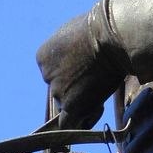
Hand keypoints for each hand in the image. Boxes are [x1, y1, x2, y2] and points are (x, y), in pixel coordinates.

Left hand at [36, 12, 120, 128]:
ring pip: (66, 105)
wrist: (109, 36)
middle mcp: (46, 75)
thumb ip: (71, 47)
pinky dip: (82, 121)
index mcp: (43, 56)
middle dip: (76, 88)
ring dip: (82, 103)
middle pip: (60, 88)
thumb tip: (80, 52)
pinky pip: (70, 124)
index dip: (71, 73)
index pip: (54, 72)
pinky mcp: (72, 106)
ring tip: (101, 91)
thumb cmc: (99, 28)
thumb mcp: (74, 32)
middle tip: (96, 81)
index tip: (87, 68)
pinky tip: (97, 109)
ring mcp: (58, 91)